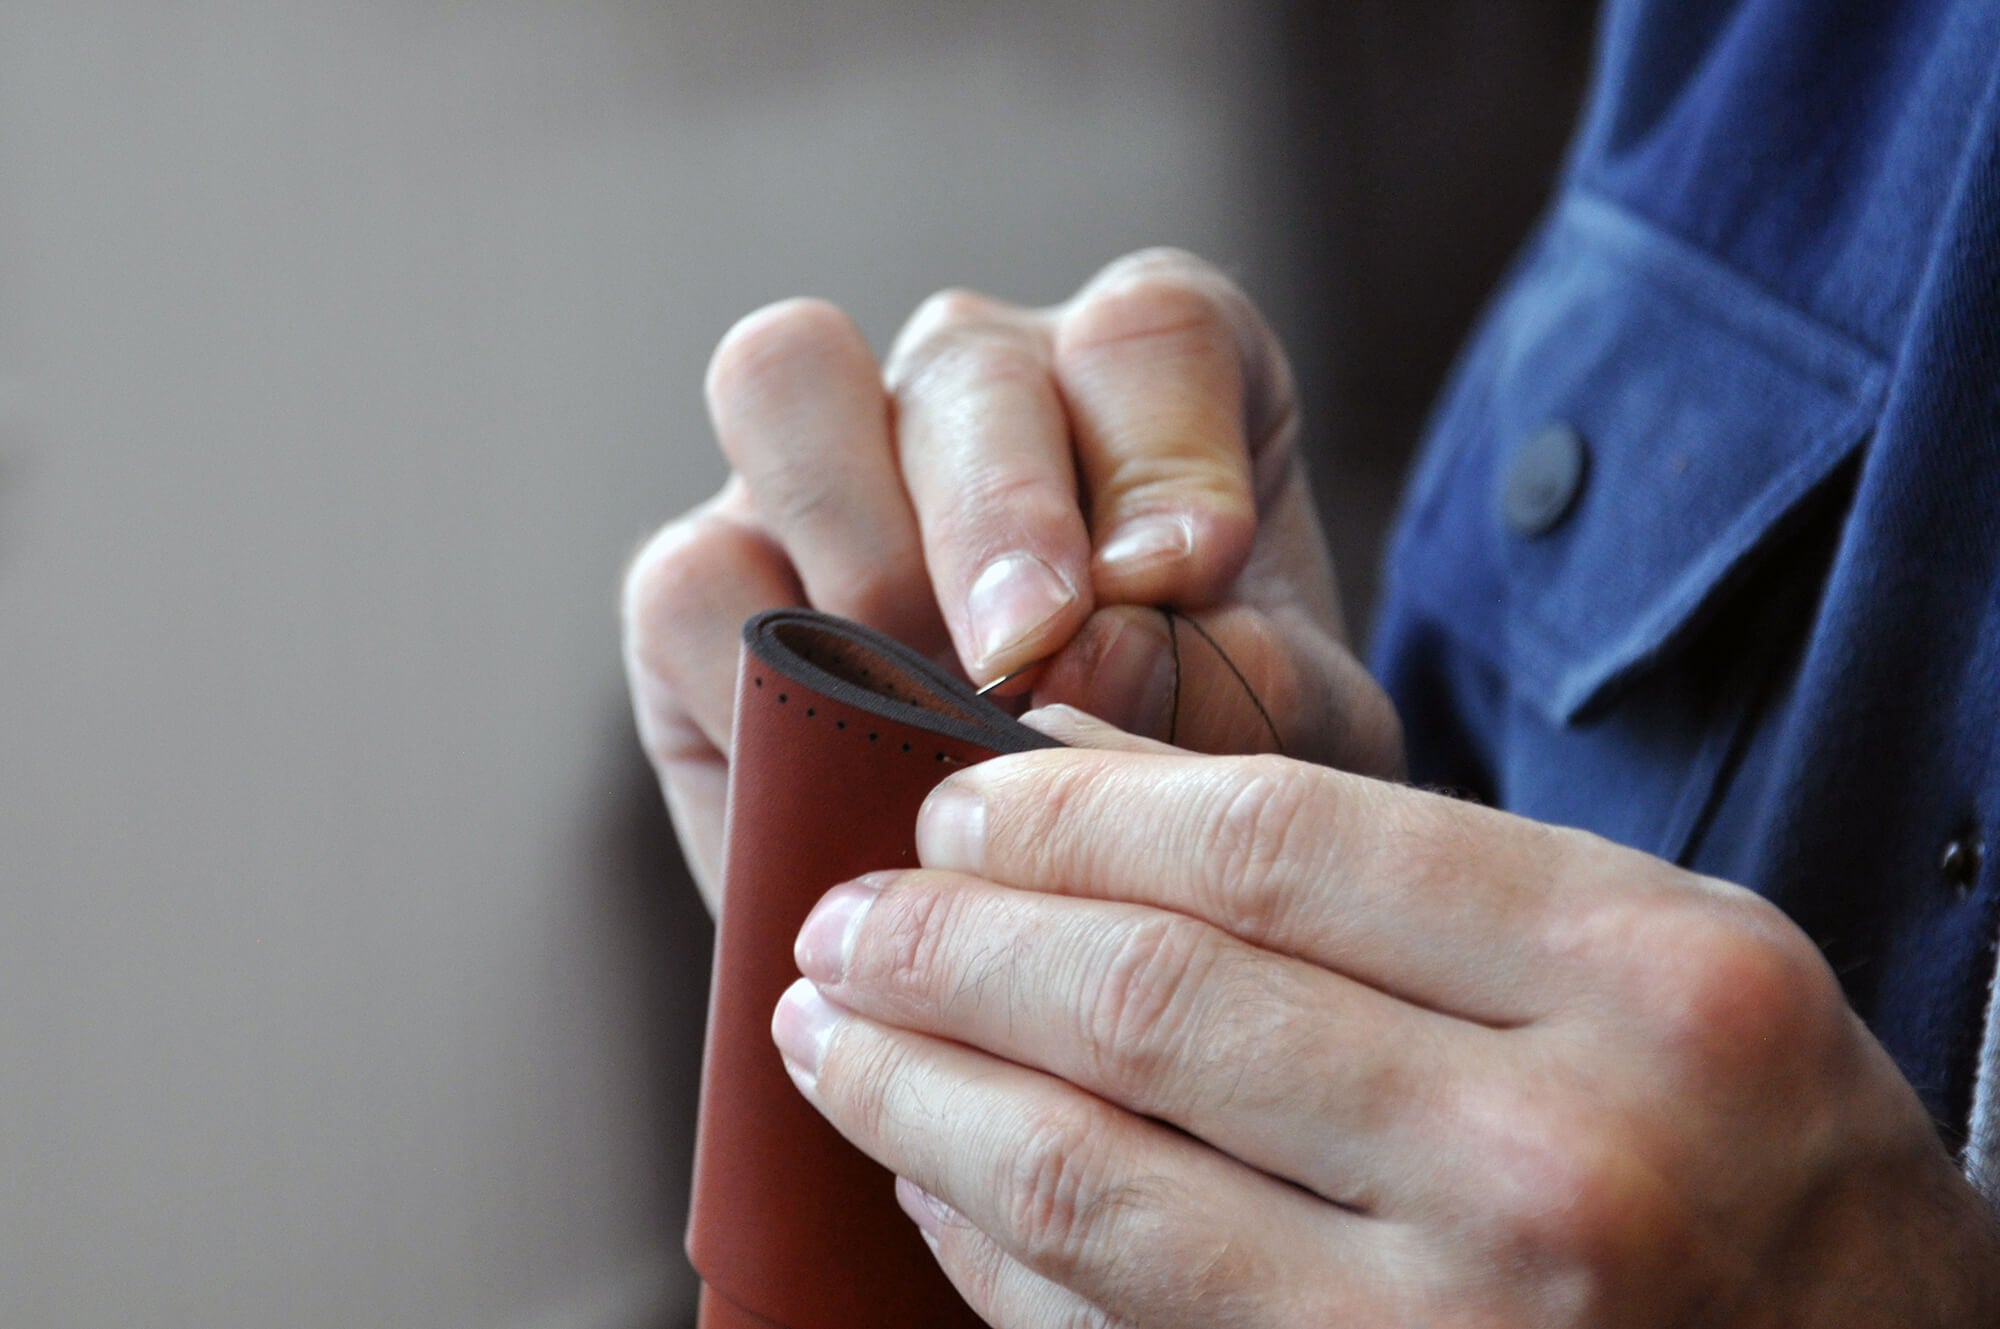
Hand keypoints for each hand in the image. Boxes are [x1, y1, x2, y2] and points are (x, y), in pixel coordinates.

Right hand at [621, 251, 1401, 906]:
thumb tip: (1091, 659)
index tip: (1186, 578)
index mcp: (1146, 379)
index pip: (1148, 338)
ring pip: (781, 384)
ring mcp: (827, 464)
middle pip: (960, 359)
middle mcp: (981, 383)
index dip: (1162, 452)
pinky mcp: (704, 581)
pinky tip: (841, 785)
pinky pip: (688, 580)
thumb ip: (1241, 691)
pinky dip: (752, 685)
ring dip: (858, 550)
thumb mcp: (1287, 739)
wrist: (1088, 881)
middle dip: (997, 512)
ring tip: (924, 711)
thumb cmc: (1217, 763)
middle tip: (1032, 653)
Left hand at [774, 716, 1999, 1325]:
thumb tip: (1084, 775)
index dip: (1071, 815)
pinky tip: (928, 1180)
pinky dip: (986, 1248)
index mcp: (1644, 978)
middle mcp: (1560, 1164)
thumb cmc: (1753, 1144)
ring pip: (1095, 1183)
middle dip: (950, 946)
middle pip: (1152, 1003)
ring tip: (829, 1029)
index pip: (1271, 845)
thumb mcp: (1640, 951)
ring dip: (918, 1094)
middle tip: (848, 914)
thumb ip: (1387, 867)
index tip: (959, 803)